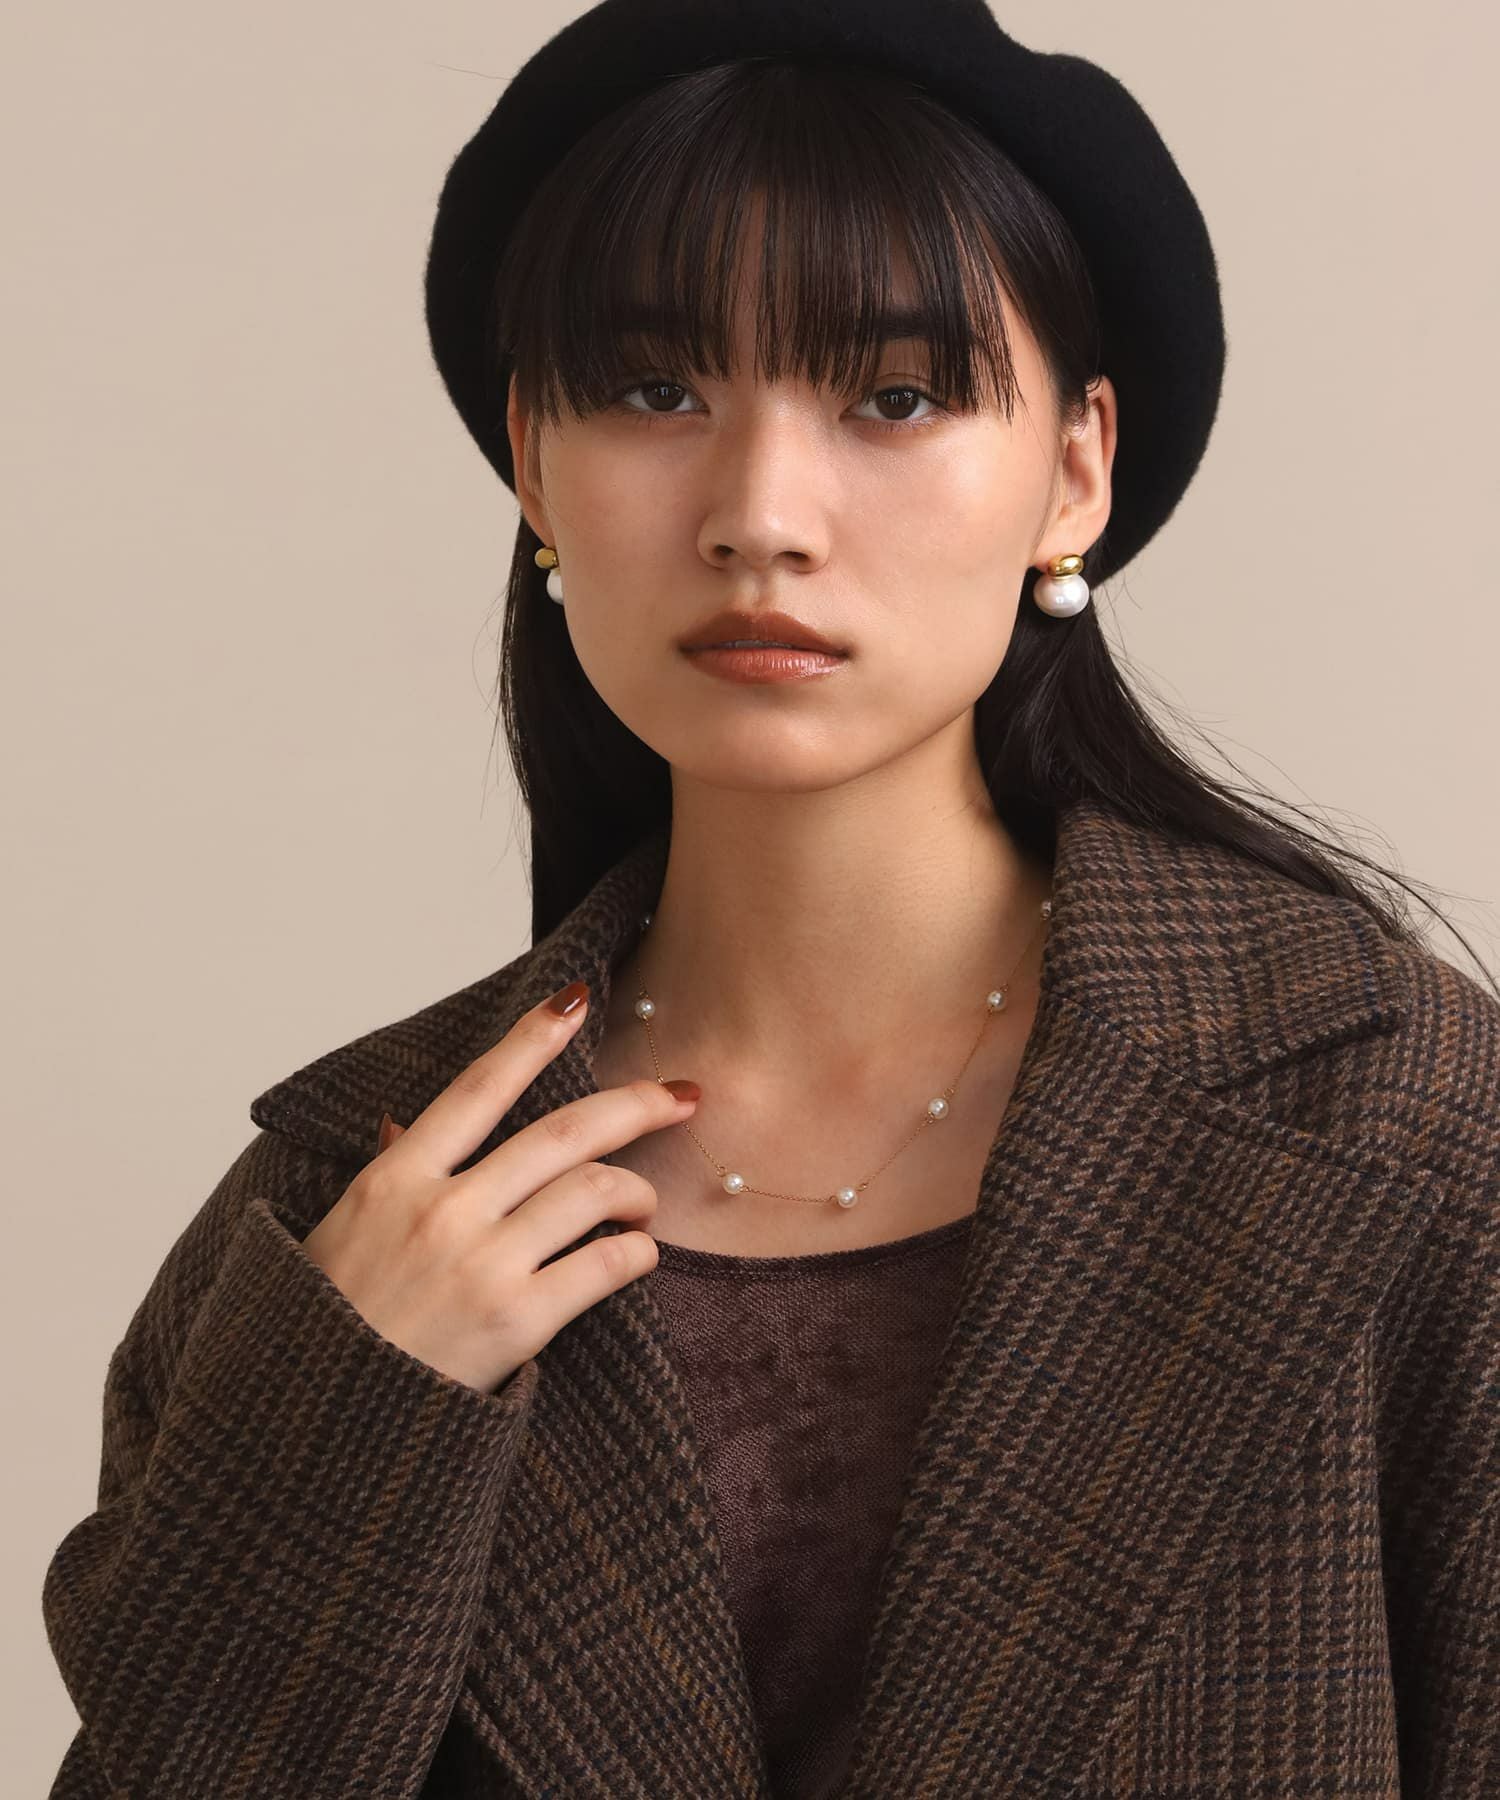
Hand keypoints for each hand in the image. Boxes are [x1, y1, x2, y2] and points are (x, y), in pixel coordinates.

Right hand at [301, 982, 699, 1392]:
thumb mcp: (343, 1232)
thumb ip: (389, 1173)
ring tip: (645, 1203)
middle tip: (681, 1095)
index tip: (575, 1002)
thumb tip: (401, 1123)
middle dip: (635, 1105)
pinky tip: (639, 1254)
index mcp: (395, 1178)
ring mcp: (482, 1263)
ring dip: (637, 1190)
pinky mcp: (517, 1320)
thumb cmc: (327, 1326)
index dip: (531, 1039)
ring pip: (593, 1192)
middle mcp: (443, 1209)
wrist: (315, 1426)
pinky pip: (604, 1264)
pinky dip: (636, 1252)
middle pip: (563, 1133)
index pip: (478, 1087)